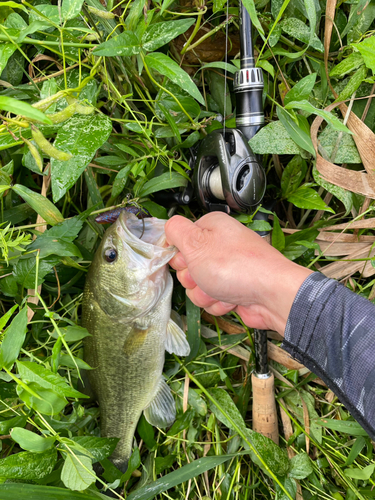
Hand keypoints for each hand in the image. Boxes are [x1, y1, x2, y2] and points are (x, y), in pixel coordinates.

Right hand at [165, 212, 311, 334]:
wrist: (272, 296)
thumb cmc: (237, 267)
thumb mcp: (196, 243)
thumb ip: (176, 230)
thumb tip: (169, 226)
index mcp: (211, 228)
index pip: (179, 240)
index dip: (179, 255)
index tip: (187, 260)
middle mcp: (220, 246)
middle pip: (186, 267)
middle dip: (192, 278)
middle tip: (205, 275)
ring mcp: (227, 269)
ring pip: (197, 287)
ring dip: (205, 293)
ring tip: (221, 289)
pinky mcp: (232, 290)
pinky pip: (211, 300)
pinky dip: (218, 303)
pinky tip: (232, 299)